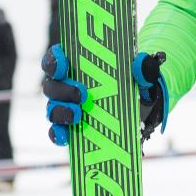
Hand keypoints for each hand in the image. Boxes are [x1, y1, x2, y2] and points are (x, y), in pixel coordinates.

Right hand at [45, 46, 168, 144]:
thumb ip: (143, 67)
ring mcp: (67, 108)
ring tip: (77, 115)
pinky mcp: (72, 128)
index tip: (63, 64)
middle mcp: (67, 85)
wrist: (141, 109)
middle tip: (81, 93)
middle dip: (62, 89)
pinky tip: (65, 136)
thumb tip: (143, 63)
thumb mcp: (142, 74)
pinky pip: (58, 132)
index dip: (54, 60)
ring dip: (60, 112)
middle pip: (51, 86)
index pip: (57, 58)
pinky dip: (58, 134)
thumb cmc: (134, 83)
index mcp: (78, 65)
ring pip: (52, 109)